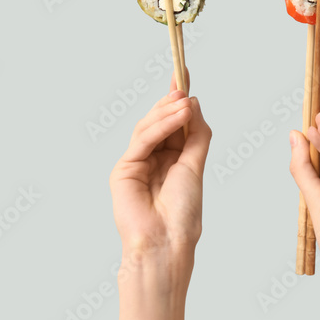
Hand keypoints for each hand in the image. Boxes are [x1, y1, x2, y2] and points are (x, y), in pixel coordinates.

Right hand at [110, 72, 211, 280]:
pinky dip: (159, 126)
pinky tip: (176, 116)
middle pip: (159, 123)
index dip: (178, 102)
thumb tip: (194, 103)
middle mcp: (153, 160)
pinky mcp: (124, 169)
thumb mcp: (195, 166)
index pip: (174, 125)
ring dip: (167, 112)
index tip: (185, 78)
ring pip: (149, 128)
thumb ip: (195, 135)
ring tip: (184, 100)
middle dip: (171, 102)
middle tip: (183, 84)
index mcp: (171, 161)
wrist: (167, 242)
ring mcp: (136, 163)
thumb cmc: (183, 213)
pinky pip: (142, 141)